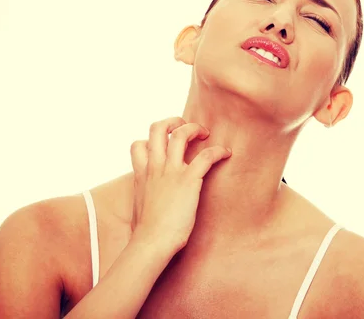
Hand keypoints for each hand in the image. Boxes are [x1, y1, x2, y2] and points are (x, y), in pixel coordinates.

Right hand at [130, 117, 230, 251]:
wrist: (151, 241)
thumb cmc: (145, 233)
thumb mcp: (138, 209)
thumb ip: (143, 200)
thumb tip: (144, 208)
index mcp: (141, 174)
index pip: (138, 145)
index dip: (150, 142)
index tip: (163, 148)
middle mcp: (155, 167)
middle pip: (157, 128)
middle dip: (172, 122)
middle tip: (184, 128)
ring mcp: (171, 171)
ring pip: (181, 134)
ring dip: (194, 128)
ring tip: (205, 133)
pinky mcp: (189, 180)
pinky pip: (206, 156)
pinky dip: (218, 151)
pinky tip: (226, 153)